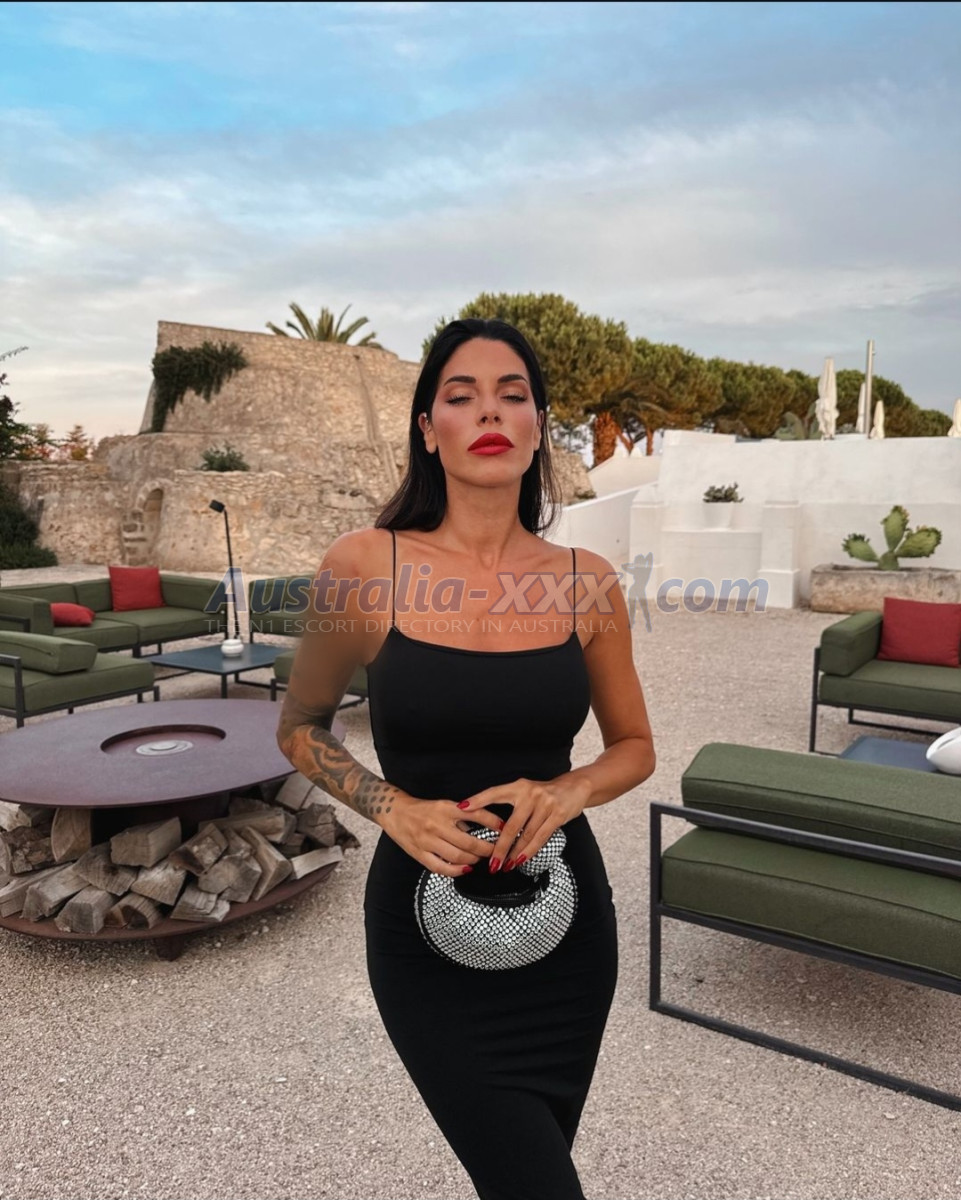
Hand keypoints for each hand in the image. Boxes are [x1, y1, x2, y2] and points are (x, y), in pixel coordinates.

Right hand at [380, 794, 502, 876]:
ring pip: (457, 857)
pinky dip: (456, 871)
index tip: (504, 829)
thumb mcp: (444, 805)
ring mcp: (428, 841)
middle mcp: (437, 825)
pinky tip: (465, 868)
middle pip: (469, 842)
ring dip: (474, 860)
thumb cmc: (423, 809)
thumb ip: (462, 816)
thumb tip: (483, 830)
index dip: (493, 823)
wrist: (395, 812)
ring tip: (480, 859)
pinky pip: (441, 868)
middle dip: (487, 849)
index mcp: (445, 809)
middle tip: (496, 851)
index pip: (475, 814)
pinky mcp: (420, 854)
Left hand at [455, 775, 590, 873]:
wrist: (574, 787)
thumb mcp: (525, 791)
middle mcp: (530, 794)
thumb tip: (489, 822)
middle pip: (510, 826)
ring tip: (505, 866)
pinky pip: (540, 837)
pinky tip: (521, 860)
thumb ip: (510, 802)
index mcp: (518, 786)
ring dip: (514, 854)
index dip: (478, 800)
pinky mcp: (557, 815)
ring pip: (525, 835)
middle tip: (491, 863)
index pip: (494, 792)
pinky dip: (529, 851)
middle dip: (499, 847)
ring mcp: (544, 804)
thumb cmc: (544, 793)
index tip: (462, 808)